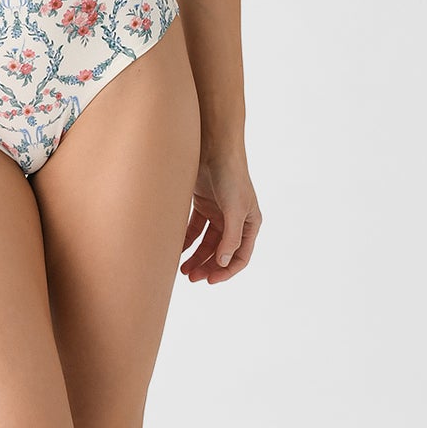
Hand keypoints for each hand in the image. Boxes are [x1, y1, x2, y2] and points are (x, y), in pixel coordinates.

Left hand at [180, 151, 259, 282]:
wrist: (214, 146)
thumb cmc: (230, 176)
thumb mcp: (234, 209)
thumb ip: (230, 238)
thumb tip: (222, 263)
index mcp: (249, 223)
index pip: (240, 256)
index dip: (226, 271)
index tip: (210, 281)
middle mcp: (235, 220)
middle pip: (220, 252)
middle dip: (207, 266)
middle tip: (191, 277)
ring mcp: (218, 212)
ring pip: (206, 243)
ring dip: (196, 256)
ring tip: (182, 269)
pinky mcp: (203, 204)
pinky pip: (194, 229)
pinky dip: (186, 240)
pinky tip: (176, 249)